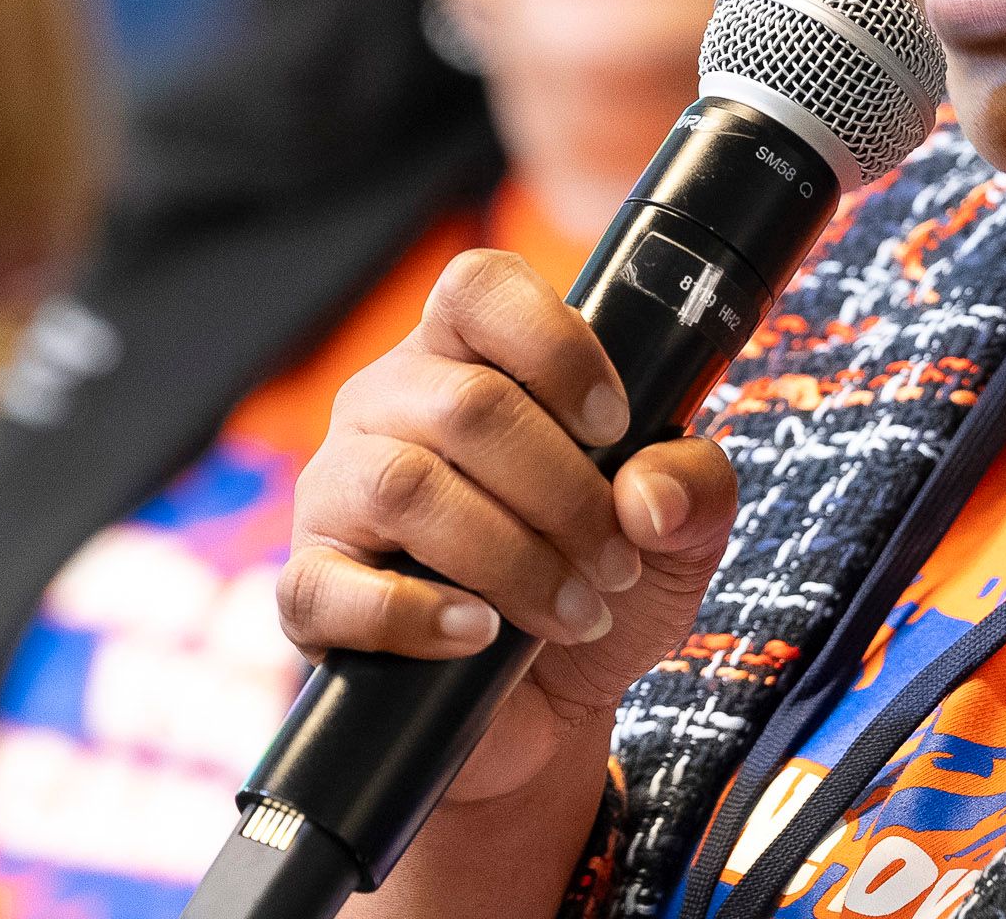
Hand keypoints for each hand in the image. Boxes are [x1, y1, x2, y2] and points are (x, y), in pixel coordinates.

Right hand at [279, 250, 738, 809]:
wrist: (543, 715)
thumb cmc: (596, 589)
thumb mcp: (676, 538)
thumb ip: (694, 489)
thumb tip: (649, 496)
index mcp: (466, 362)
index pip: (478, 288)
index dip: (553, 344)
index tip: (614, 426)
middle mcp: (388, 408)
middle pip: (466, 406)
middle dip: (566, 494)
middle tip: (615, 562)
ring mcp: (336, 496)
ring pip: (403, 486)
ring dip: (512, 558)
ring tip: (573, 612)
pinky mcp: (311, 590)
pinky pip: (327, 587)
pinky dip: (416, 616)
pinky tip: (477, 635)